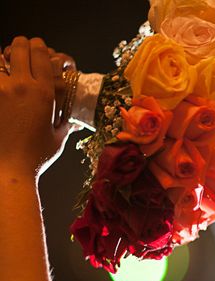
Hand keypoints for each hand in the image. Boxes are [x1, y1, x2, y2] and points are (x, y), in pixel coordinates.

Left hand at [0, 37, 75, 177]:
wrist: (8, 169)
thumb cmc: (35, 157)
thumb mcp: (57, 138)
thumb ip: (66, 124)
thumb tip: (76, 121)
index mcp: (43, 93)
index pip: (41, 54)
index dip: (40, 47)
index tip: (39, 48)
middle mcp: (21, 86)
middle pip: (19, 47)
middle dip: (21, 46)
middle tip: (22, 52)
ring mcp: (0, 90)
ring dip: (3, 59)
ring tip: (6, 68)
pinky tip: (1, 85)